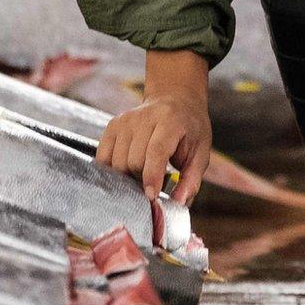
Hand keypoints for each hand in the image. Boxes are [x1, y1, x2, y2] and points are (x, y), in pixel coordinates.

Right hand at [96, 49, 211, 203]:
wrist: (175, 100)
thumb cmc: (190, 130)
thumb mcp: (200, 153)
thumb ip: (191, 180)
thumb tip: (179, 204)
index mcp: (170, 121)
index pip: (156, 151)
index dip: (152, 176)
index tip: (151, 196)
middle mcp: (144, 117)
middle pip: (134, 161)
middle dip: (143, 179)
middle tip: (155, 181)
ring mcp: (125, 120)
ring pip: (117, 163)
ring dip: (129, 176)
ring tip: (144, 171)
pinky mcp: (112, 125)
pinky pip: (104, 157)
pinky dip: (114, 170)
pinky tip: (128, 169)